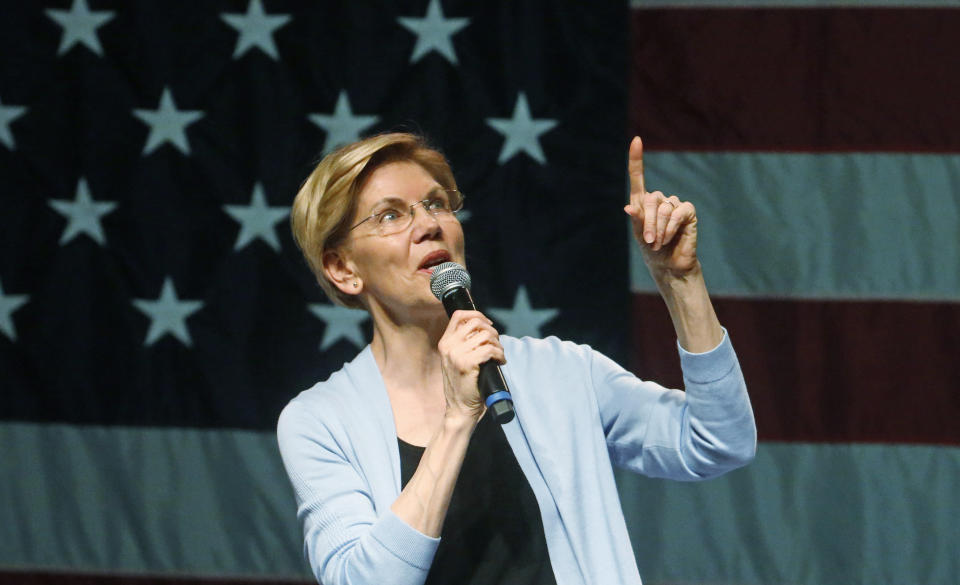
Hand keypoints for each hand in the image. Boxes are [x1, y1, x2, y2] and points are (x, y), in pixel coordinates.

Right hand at [436, 310, 504, 421]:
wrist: (459, 409)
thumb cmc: (462, 386)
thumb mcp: (456, 360)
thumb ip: (463, 344)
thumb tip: (484, 329)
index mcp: (445, 343)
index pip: (459, 315)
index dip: (477, 315)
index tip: (488, 324)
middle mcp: (448, 346)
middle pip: (476, 322)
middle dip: (492, 331)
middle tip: (496, 344)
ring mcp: (456, 355)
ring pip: (486, 336)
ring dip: (498, 345)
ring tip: (499, 355)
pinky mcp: (467, 364)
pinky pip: (489, 350)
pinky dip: (499, 355)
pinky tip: (500, 362)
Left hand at [623, 136, 699, 277]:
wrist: (669, 265)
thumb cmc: (652, 250)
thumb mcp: (640, 235)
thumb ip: (637, 220)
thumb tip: (629, 207)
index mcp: (643, 202)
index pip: (638, 176)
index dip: (636, 159)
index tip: (636, 140)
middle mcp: (659, 199)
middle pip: (650, 199)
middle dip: (649, 223)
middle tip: (650, 242)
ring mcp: (674, 204)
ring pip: (663, 208)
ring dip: (659, 229)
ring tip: (659, 244)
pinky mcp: (688, 212)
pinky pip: (677, 213)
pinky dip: (670, 227)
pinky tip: (669, 238)